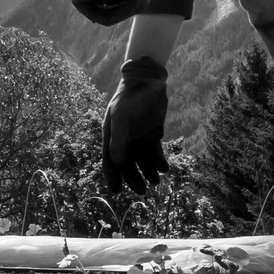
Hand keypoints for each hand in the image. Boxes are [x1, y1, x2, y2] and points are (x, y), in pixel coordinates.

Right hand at [102, 57, 168, 194]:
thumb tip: (118, 162)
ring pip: (142, 161)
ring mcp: (139, 137)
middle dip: (133, 179)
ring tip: (155, 183)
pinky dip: (159, 161)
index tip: (117, 191)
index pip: (110, 161)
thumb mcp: (121, 117)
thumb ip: (118, 139)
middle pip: (127, 164)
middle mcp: (124, 139)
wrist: (146, 82)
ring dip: (148, 172)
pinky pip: (155, 152)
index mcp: (111, 136)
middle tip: (142, 191)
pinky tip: (164, 169)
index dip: (113, 177)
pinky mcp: (152, 134)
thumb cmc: (129, 98)